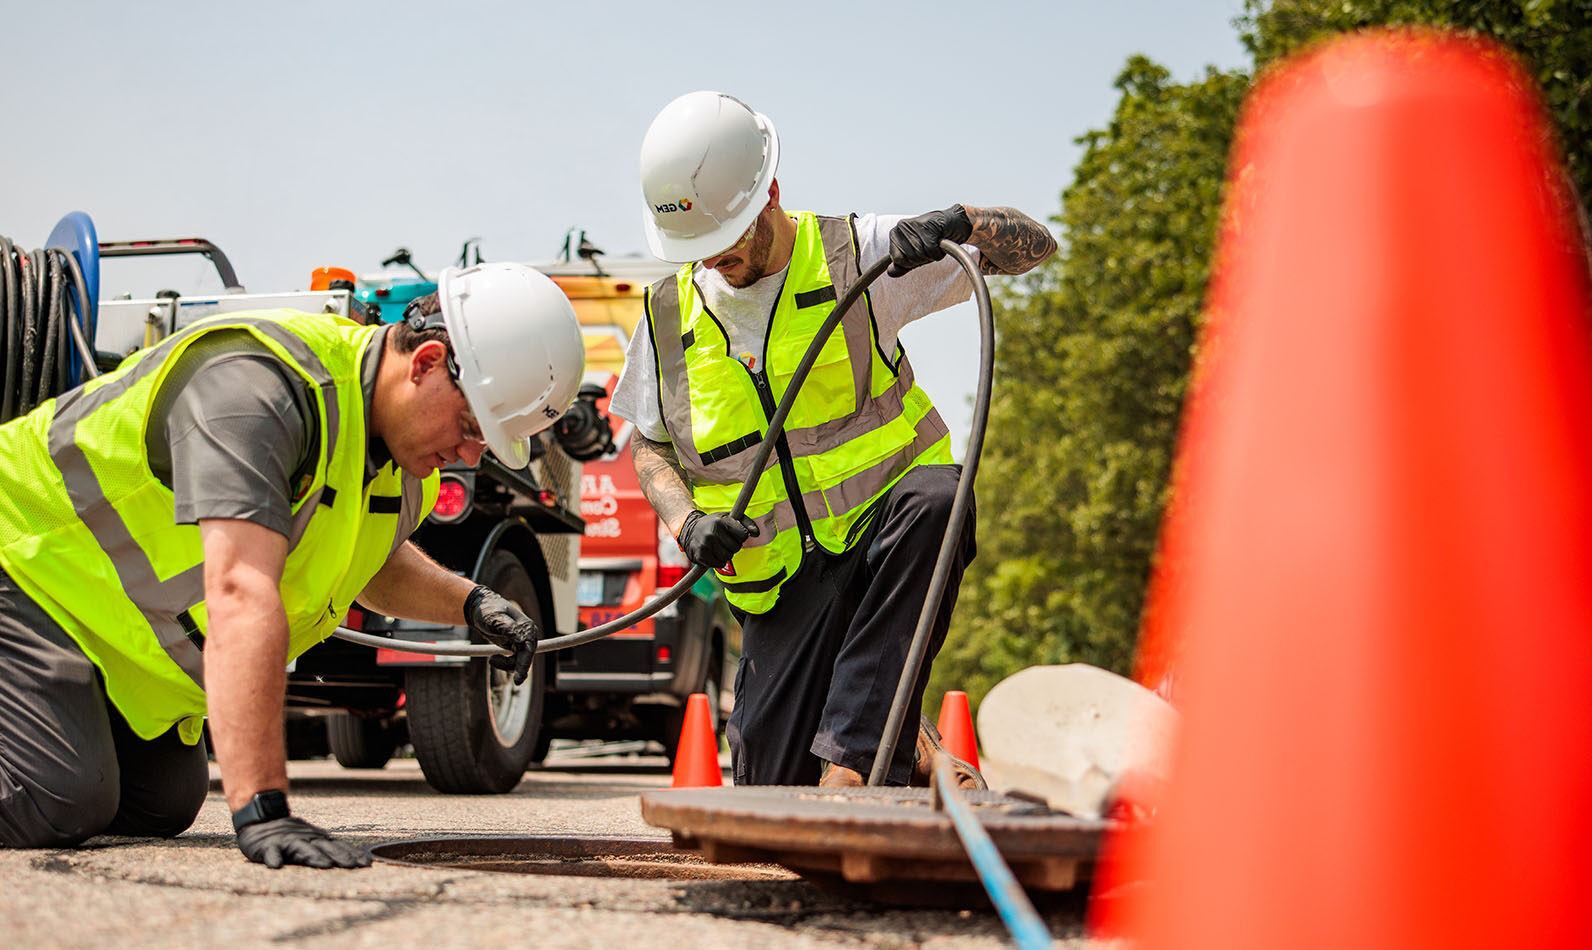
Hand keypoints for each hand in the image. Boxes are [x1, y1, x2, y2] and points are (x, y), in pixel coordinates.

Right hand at [237, 816, 370, 868]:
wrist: (262, 818)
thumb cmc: (292, 835)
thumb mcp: (314, 839)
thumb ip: (331, 849)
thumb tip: (357, 859)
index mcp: (318, 839)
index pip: (339, 847)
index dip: (353, 855)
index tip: (367, 864)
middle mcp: (306, 839)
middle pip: (325, 848)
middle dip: (339, 856)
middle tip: (352, 865)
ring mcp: (287, 842)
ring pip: (302, 849)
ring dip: (313, 856)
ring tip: (325, 864)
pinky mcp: (268, 846)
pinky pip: (271, 853)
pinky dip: (274, 858)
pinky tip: (276, 865)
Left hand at [464, 585, 540, 683]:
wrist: (480, 609)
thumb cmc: (487, 611)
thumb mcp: (495, 618)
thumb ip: (509, 629)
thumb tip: (522, 640)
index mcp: (526, 627)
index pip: (528, 649)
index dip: (524, 664)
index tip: (518, 678)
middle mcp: (527, 635)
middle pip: (526, 658)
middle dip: (514, 667)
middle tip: (506, 674)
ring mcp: (522, 642)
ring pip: (519, 663)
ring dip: (505, 665)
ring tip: (491, 658)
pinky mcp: (515, 647)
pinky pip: (513, 662)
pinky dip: (503, 664)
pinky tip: (493, 658)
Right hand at [678, 510, 758, 569]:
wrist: (689, 529)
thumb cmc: (714, 523)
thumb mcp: (729, 517)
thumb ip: (746, 523)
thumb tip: (757, 534)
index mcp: (722, 521)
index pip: (744, 535)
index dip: (741, 536)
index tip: (734, 534)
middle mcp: (713, 532)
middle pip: (736, 548)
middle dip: (733, 546)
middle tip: (724, 541)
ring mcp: (706, 544)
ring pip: (728, 557)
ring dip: (726, 555)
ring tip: (718, 547)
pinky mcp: (701, 555)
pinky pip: (719, 564)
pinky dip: (719, 562)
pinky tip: (713, 553)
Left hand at [888, 204, 972, 276]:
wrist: (955, 224)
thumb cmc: (933, 240)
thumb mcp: (916, 254)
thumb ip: (902, 264)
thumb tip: (890, 272)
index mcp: (894, 234)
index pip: (897, 260)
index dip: (911, 262)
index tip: (919, 252)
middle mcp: (901, 227)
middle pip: (909, 258)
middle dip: (922, 258)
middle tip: (928, 247)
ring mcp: (913, 225)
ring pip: (920, 254)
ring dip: (931, 255)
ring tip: (935, 243)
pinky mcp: (927, 226)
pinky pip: (931, 251)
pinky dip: (938, 252)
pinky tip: (941, 242)